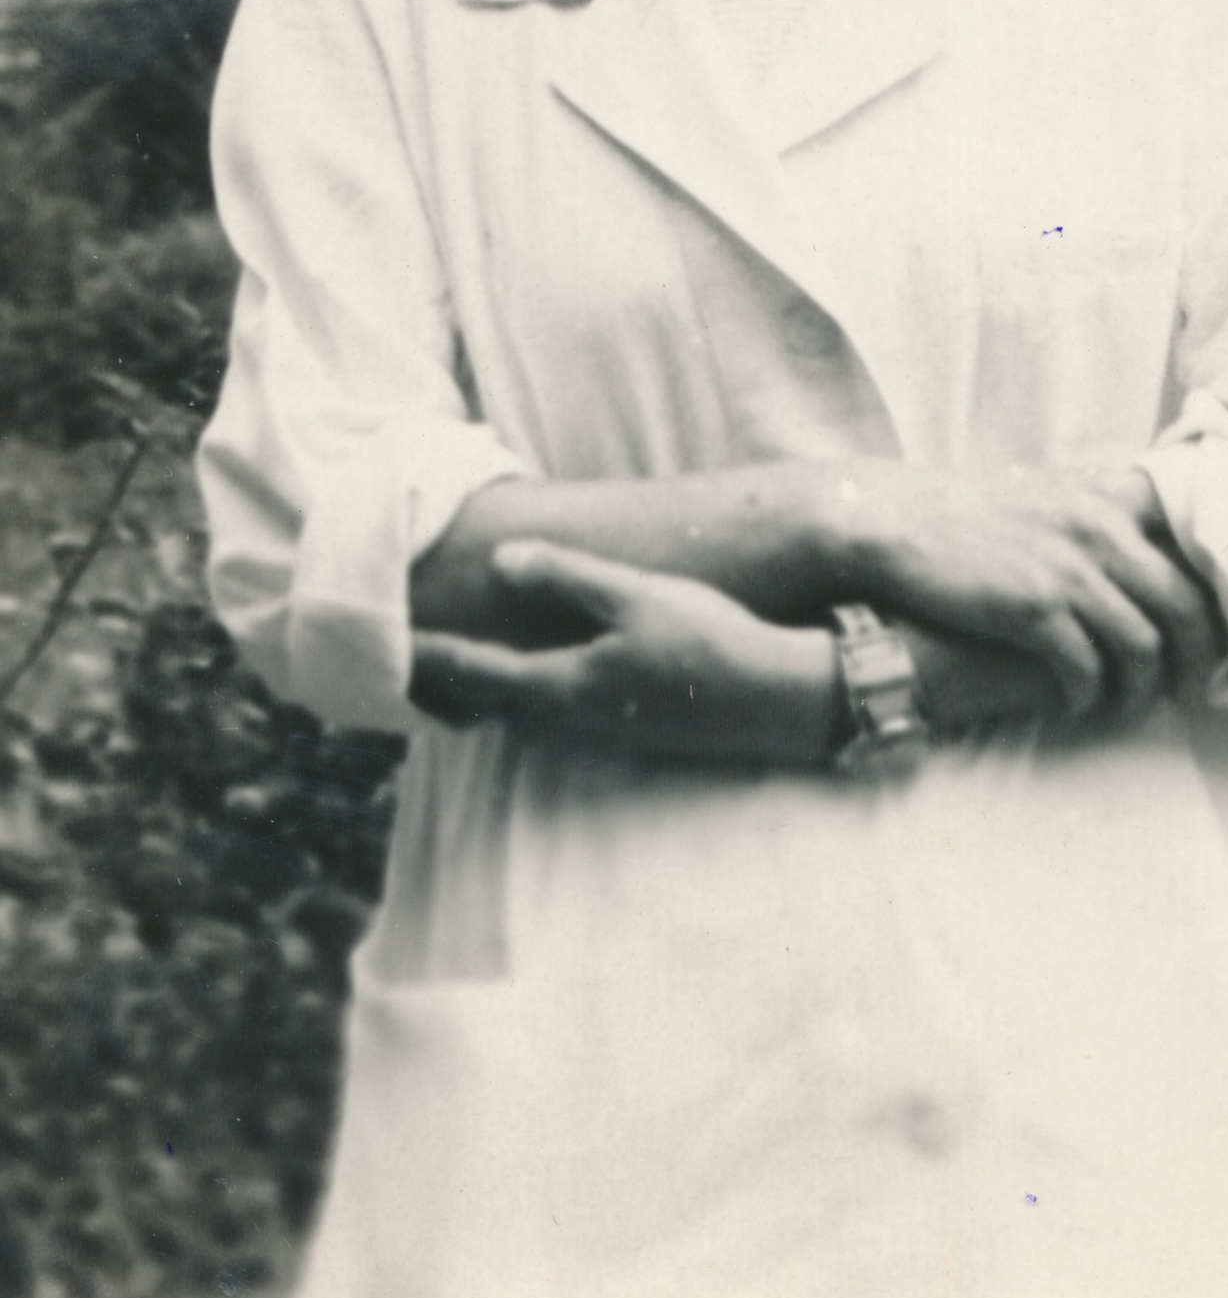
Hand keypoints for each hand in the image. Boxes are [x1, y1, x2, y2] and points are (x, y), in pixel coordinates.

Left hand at [409, 541, 837, 765]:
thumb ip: (567, 577)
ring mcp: (597, 735)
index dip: (423, 656)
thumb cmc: (708, 640)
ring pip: (514, 720)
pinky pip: (547, 725)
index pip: (471, 673)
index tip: (382, 644)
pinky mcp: (622, 734)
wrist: (775, 700)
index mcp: (562, 686)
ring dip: (479, 697)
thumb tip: (502, 561)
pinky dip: (517, 703)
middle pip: (483, 707)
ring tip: (451, 671)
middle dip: (441, 685)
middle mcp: (569, 722)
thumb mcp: (636, 595)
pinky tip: (529, 682)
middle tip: (402, 657)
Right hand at [842, 460, 1224, 725]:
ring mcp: (1067, 568)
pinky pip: (1087, 669)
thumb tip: (1152, 549)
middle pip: (1187, 605)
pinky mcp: (1032, 608)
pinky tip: (1076, 702)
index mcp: (1109, 496)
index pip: (1197, 544)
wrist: (897, 522)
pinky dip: (1089, 696)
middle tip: (1194, 688)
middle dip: (1201, 659)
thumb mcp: (1049, 492)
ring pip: (1144, 647)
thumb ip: (1102, 512)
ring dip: (1142, 689)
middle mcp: (1099, 527)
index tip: (1221, 628)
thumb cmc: (972, 514)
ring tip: (1126, 703)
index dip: (1220, 594)